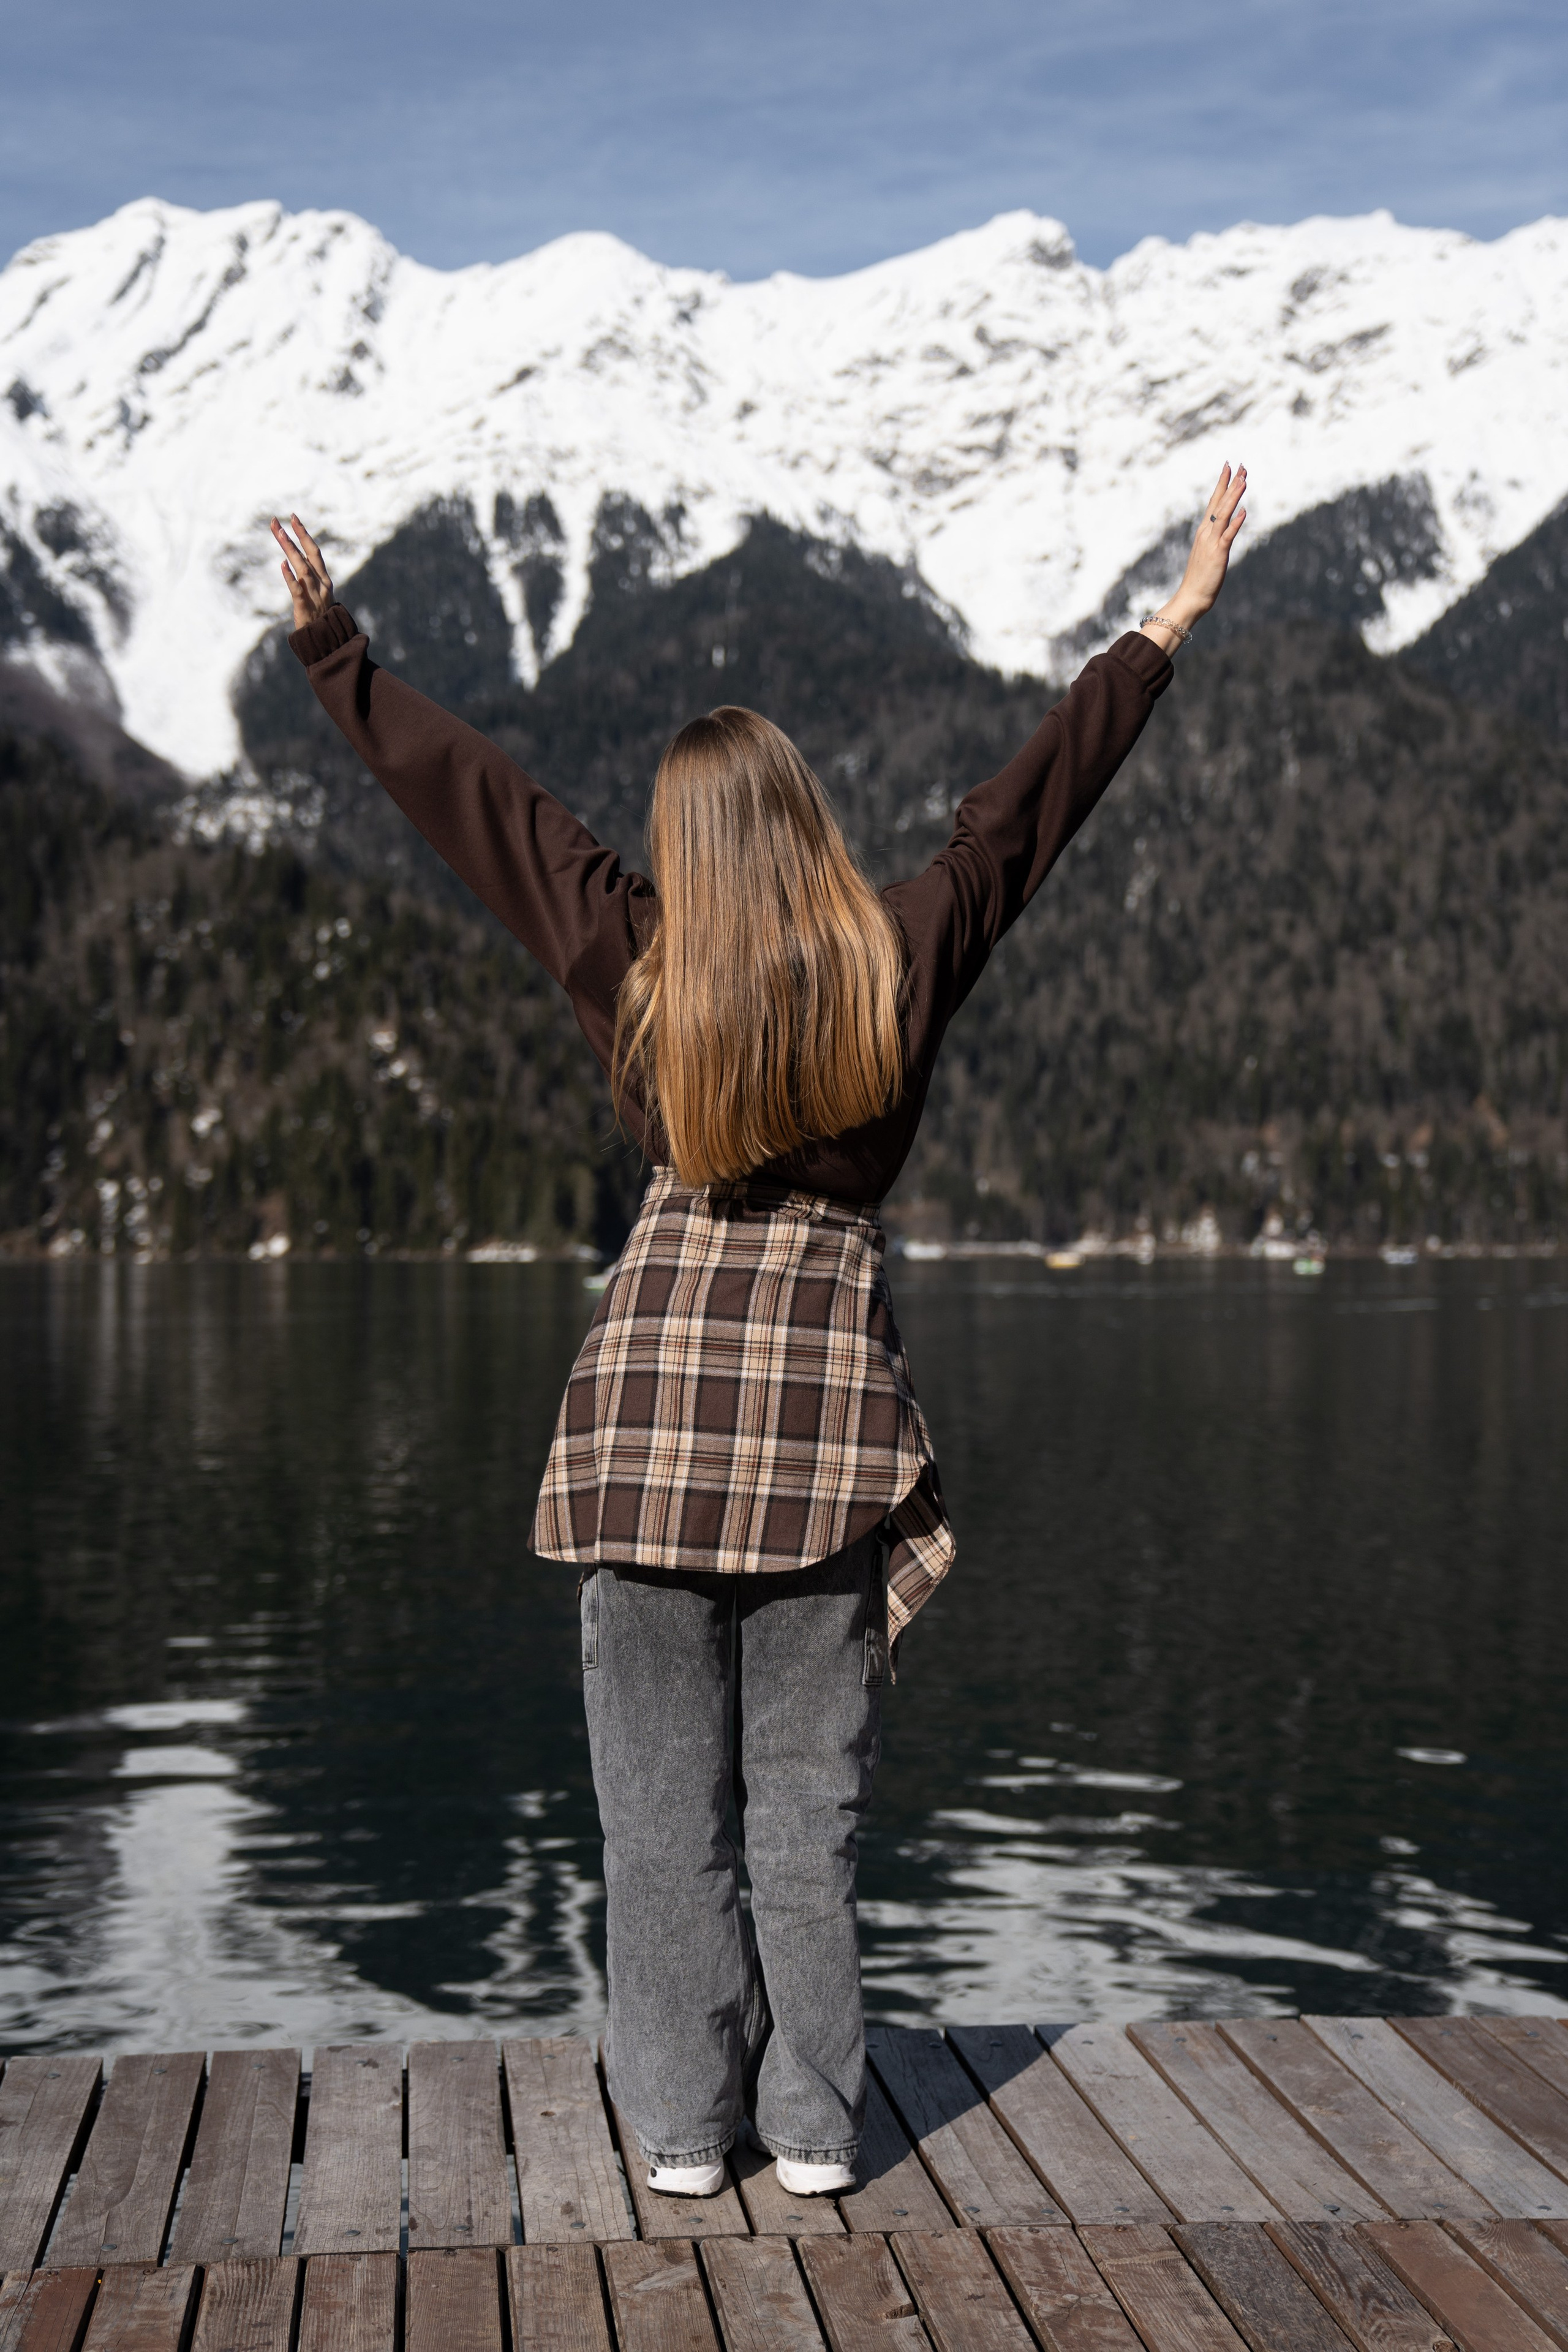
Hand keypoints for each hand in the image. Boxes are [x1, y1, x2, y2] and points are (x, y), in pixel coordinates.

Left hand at [271, 514, 333, 629]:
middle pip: (307, 555)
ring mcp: (314, 595)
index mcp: (324, 579)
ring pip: (302, 568)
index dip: (304, 534)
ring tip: (279, 534)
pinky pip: (297, 590)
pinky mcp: (305, 608)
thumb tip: (287, 561)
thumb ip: (306, 577)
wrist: (327, 642)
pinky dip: (290, 577)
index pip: (313, 551)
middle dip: (294, 536)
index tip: (293, 517)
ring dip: (290, 550)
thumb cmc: (319, 617)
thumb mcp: (316, 594)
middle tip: (278, 522)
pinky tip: (282, 564)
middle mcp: (321, 584)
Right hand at [1143, 464, 1246, 643]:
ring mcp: (1211, 542)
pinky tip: (1244, 511)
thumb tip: (1228, 526)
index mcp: (1204, 531)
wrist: (1191, 596)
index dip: (1222, 484)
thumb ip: (1218, 538)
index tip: (1229, 467)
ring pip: (1223, 514)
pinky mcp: (1218, 553)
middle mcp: (1206, 532)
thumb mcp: (1209, 553)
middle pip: (1219, 502)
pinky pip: (1228, 535)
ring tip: (1244, 479)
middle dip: (1230, 483)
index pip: (1214, 502)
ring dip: (1234, 496)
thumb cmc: (1200, 578)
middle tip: (1240, 465)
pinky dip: (1235, 522)